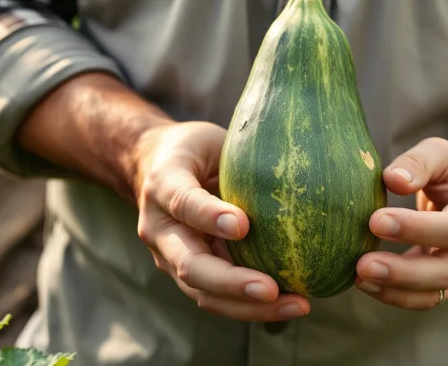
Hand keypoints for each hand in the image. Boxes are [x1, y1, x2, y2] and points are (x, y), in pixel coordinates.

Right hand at [132, 121, 310, 320]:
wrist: (153, 166)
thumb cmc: (192, 150)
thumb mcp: (208, 141)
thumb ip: (234, 161)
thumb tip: (292, 177)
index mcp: (163, 186)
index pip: (184, 203)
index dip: (210, 216)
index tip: (243, 225)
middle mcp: (160, 229)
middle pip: (190, 265)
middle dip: (232, 282)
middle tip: (271, 288)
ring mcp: (170, 257)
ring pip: (204, 293)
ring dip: (249, 306)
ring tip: (295, 304)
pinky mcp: (188, 273)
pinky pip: (217, 298)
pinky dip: (252, 306)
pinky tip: (290, 303)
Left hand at [354, 138, 447, 309]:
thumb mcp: (440, 153)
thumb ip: (418, 162)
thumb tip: (393, 180)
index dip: (415, 228)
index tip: (376, 221)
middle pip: (445, 271)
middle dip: (402, 272)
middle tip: (362, 264)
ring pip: (433, 294)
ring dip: (394, 290)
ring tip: (358, 277)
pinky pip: (422, 299)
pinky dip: (393, 295)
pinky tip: (364, 282)